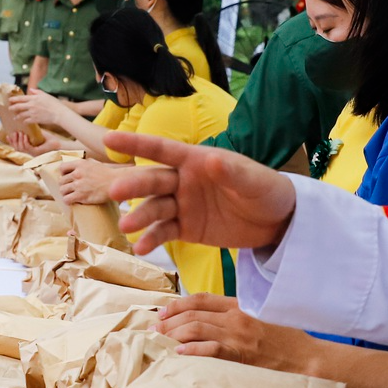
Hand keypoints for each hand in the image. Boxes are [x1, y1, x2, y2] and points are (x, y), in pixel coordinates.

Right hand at [8, 126, 64, 154]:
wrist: (59, 144)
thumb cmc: (50, 139)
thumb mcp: (38, 134)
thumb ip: (31, 131)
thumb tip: (25, 121)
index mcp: (29, 149)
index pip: (17, 146)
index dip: (11, 142)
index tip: (8, 135)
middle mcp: (30, 152)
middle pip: (17, 148)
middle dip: (14, 140)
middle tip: (13, 133)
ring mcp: (33, 153)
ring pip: (21, 148)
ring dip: (19, 140)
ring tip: (19, 132)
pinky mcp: (37, 152)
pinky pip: (28, 148)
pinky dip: (25, 142)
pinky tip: (25, 136)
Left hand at [9, 89, 71, 130]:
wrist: (59, 113)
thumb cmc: (54, 103)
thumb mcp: (45, 95)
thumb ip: (37, 92)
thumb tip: (30, 90)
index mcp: (33, 98)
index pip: (21, 98)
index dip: (14, 99)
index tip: (9, 100)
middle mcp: (31, 105)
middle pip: (18, 106)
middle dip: (12, 108)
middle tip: (9, 109)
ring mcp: (32, 113)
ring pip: (21, 115)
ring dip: (17, 116)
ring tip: (15, 117)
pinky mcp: (35, 120)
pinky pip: (26, 121)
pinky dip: (24, 121)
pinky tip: (23, 122)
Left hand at [54, 155, 121, 204]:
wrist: (116, 183)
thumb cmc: (108, 174)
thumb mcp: (95, 163)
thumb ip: (85, 163)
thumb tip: (79, 163)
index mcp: (80, 164)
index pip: (62, 167)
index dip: (63, 173)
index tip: (67, 177)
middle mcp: (77, 174)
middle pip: (61, 181)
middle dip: (64, 185)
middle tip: (69, 188)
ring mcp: (79, 185)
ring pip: (62, 190)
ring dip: (65, 194)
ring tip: (70, 195)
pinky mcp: (81, 196)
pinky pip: (67, 199)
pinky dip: (68, 201)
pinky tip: (72, 201)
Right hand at [105, 133, 297, 254]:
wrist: (278, 222)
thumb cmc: (267, 190)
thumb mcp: (253, 181)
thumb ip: (231, 172)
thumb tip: (211, 160)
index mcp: (196, 160)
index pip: (162, 149)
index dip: (135, 143)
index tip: (109, 139)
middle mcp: (183, 181)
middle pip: (153, 181)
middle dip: (134, 185)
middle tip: (116, 191)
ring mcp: (183, 206)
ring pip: (154, 209)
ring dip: (139, 216)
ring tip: (126, 227)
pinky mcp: (186, 229)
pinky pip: (164, 233)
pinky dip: (151, 240)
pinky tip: (141, 248)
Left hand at [155, 292, 320, 372]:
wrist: (308, 358)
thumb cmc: (286, 340)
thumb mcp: (260, 318)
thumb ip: (236, 316)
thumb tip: (208, 321)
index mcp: (240, 305)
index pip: (202, 298)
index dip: (178, 303)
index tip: (163, 311)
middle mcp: (237, 317)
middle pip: (194, 314)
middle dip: (170, 320)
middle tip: (154, 329)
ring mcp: (239, 336)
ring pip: (197, 328)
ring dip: (174, 334)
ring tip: (160, 340)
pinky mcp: (242, 355)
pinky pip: (212, 349)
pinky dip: (193, 350)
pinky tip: (179, 353)